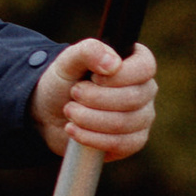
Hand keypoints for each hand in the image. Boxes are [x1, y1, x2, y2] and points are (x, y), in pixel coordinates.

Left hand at [33, 38, 156, 161]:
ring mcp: (142, 117)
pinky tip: (73, 129)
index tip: (93, 77)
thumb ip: (87, 51)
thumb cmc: (64, 82)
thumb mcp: (67, 61)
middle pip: (133, 98)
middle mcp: (145, 90)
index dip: (118, 75)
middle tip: (74, 93)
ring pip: (124, 123)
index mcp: (135, 63)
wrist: (49, 113)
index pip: (145, 68)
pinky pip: (121, 144)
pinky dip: (91, 137)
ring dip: (88, 118)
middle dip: (94, 98)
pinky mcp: (133, 141)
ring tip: (69, 111)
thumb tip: (113, 63)